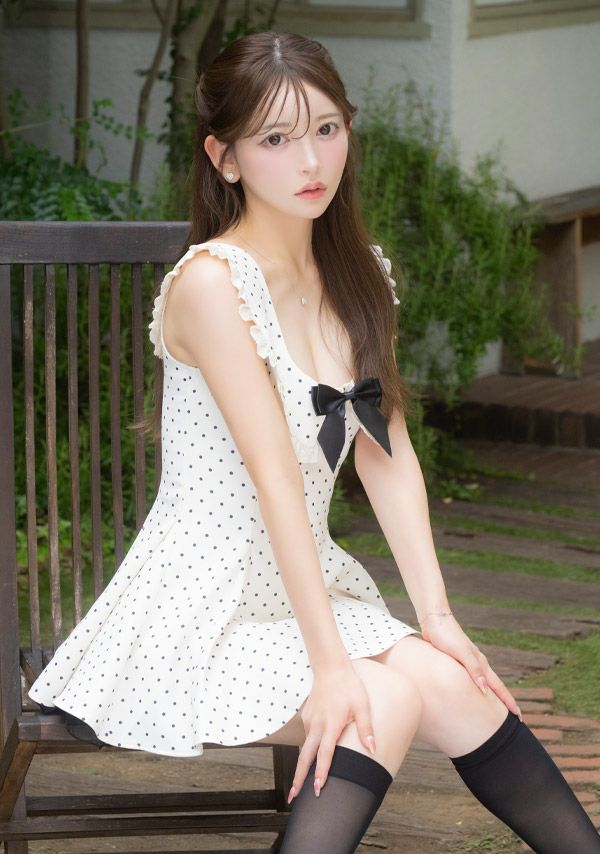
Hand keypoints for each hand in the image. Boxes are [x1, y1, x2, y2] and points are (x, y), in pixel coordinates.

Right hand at [287, 661, 374, 804]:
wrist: (330, 668)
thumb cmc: (349, 686)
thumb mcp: (362, 705)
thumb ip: (366, 728)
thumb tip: (373, 749)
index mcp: (331, 724)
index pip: (325, 753)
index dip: (321, 772)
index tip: (316, 788)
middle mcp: (317, 725)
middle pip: (305, 756)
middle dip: (299, 778)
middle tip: (293, 798)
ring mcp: (310, 721)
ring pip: (304, 747)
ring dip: (301, 766)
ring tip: (298, 786)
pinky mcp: (307, 717)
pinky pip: (307, 736)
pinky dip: (307, 750)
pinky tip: (310, 758)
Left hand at [420, 613, 522, 720]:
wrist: (434, 620)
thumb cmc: (446, 635)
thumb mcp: (460, 652)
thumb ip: (473, 669)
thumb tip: (485, 690)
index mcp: (480, 663)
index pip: (498, 687)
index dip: (508, 701)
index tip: (518, 716)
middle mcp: (477, 663)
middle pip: (495, 686)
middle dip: (505, 701)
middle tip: (516, 716)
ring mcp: (469, 661)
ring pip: (485, 681)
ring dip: (493, 695)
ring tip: (498, 707)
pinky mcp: (458, 660)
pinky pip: (473, 678)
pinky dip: (479, 687)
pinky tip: (475, 690)